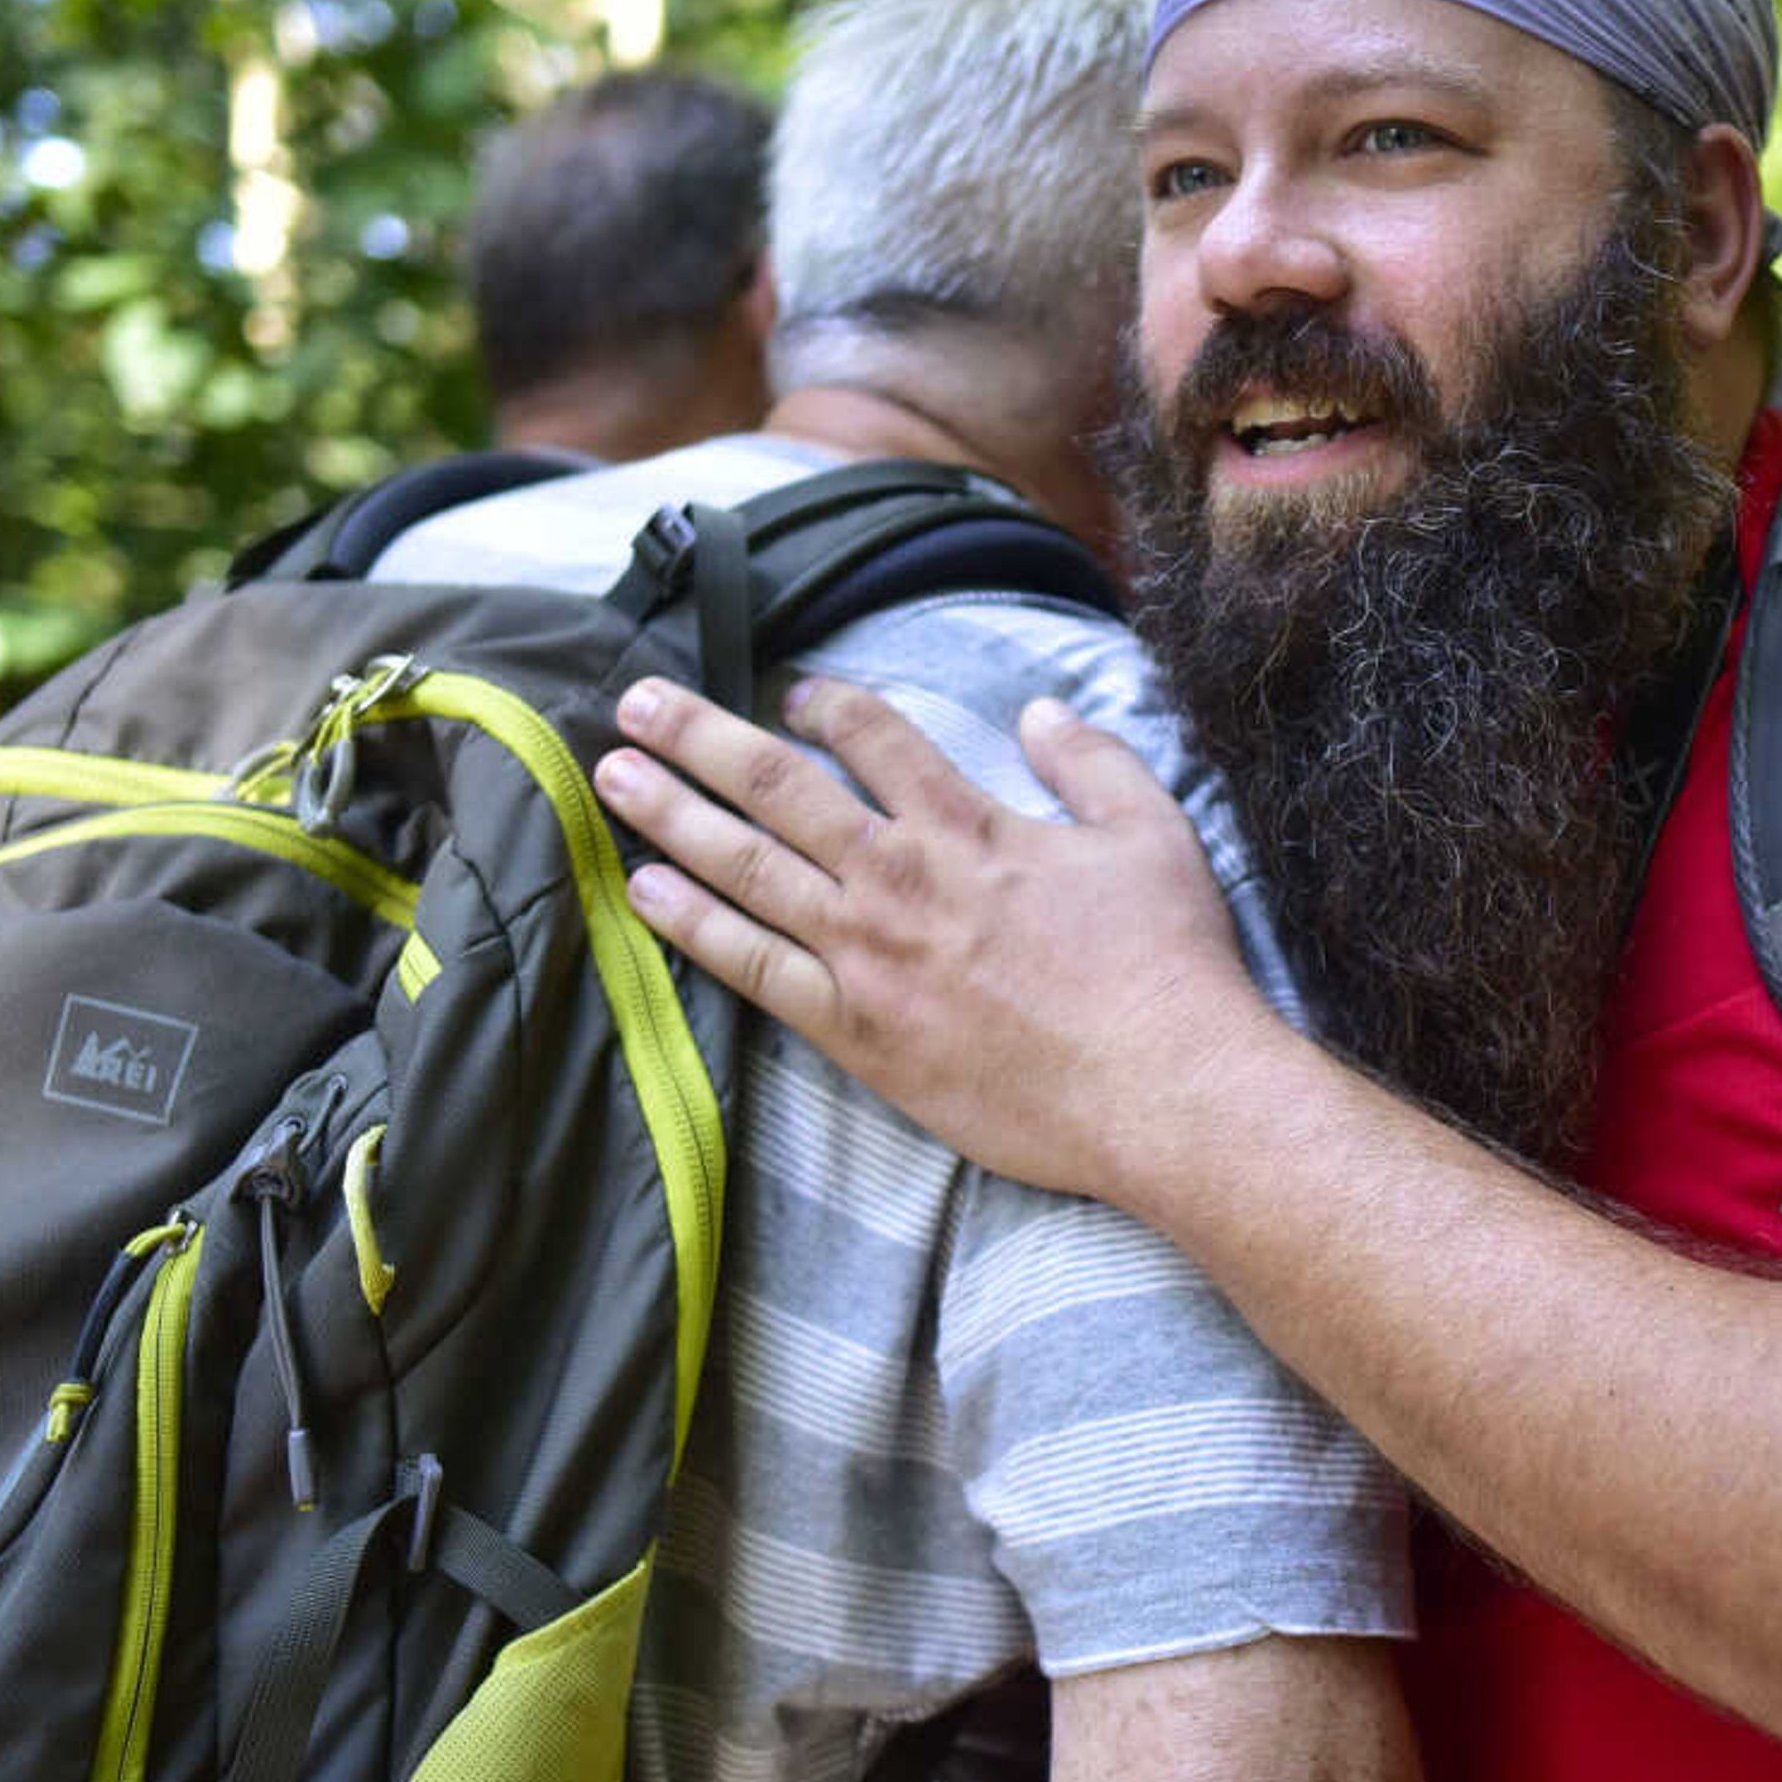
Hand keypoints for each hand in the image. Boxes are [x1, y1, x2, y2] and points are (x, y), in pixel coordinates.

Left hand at [592, 675, 1284, 1198]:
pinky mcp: (856, 1033)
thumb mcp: (1151, 835)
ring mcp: (868, 957)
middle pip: (777, 787)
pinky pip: (753, 969)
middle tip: (636, 702)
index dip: (825, 703)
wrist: (1163, 1089)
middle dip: (699, 736)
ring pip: (744, 868)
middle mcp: (901, 879)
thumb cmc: (1168, 967)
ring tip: (613, 776)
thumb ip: (1092, 763)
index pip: (874, 737)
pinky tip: (644, 894)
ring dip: (671, 815)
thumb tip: (1043, 711)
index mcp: (968, 826)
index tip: (791, 692)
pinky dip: (693, 927)